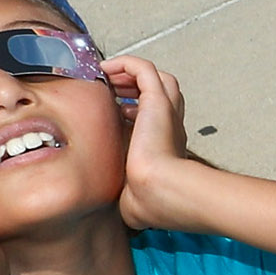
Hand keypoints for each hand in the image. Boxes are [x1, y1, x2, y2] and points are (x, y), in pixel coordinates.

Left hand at [103, 56, 202, 231]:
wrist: (158, 192)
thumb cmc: (148, 201)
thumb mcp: (132, 198)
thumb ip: (127, 196)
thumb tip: (121, 211)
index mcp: (167, 148)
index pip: (156, 120)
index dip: (135, 112)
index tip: (115, 115)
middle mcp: (171, 127)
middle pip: (160, 94)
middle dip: (134, 89)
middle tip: (111, 92)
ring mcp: (166, 112)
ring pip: (156, 77)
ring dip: (132, 74)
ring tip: (110, 77)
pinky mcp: (157, 101)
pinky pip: (142, 68)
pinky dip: (125, 63)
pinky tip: (105, 68)